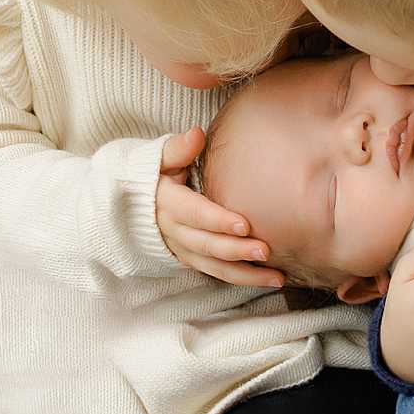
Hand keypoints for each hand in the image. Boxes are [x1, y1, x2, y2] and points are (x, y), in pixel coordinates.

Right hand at [155, 127, 283, 288]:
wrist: (137, 201)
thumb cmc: (157, 173)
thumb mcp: (161, 157)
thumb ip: (178, 148)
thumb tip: (197, 134)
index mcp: (167, 203)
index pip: (194, 214)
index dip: (217, 221)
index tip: (244, 224)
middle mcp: (173, 231)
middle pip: (206, 244)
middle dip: (236, 250)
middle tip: (266, 250)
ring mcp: (183, 249)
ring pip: (214, 266)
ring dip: (245, 274)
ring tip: (276, 276)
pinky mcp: (193, 260)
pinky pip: (218, 273)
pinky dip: (242, 279)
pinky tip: (270, 279)